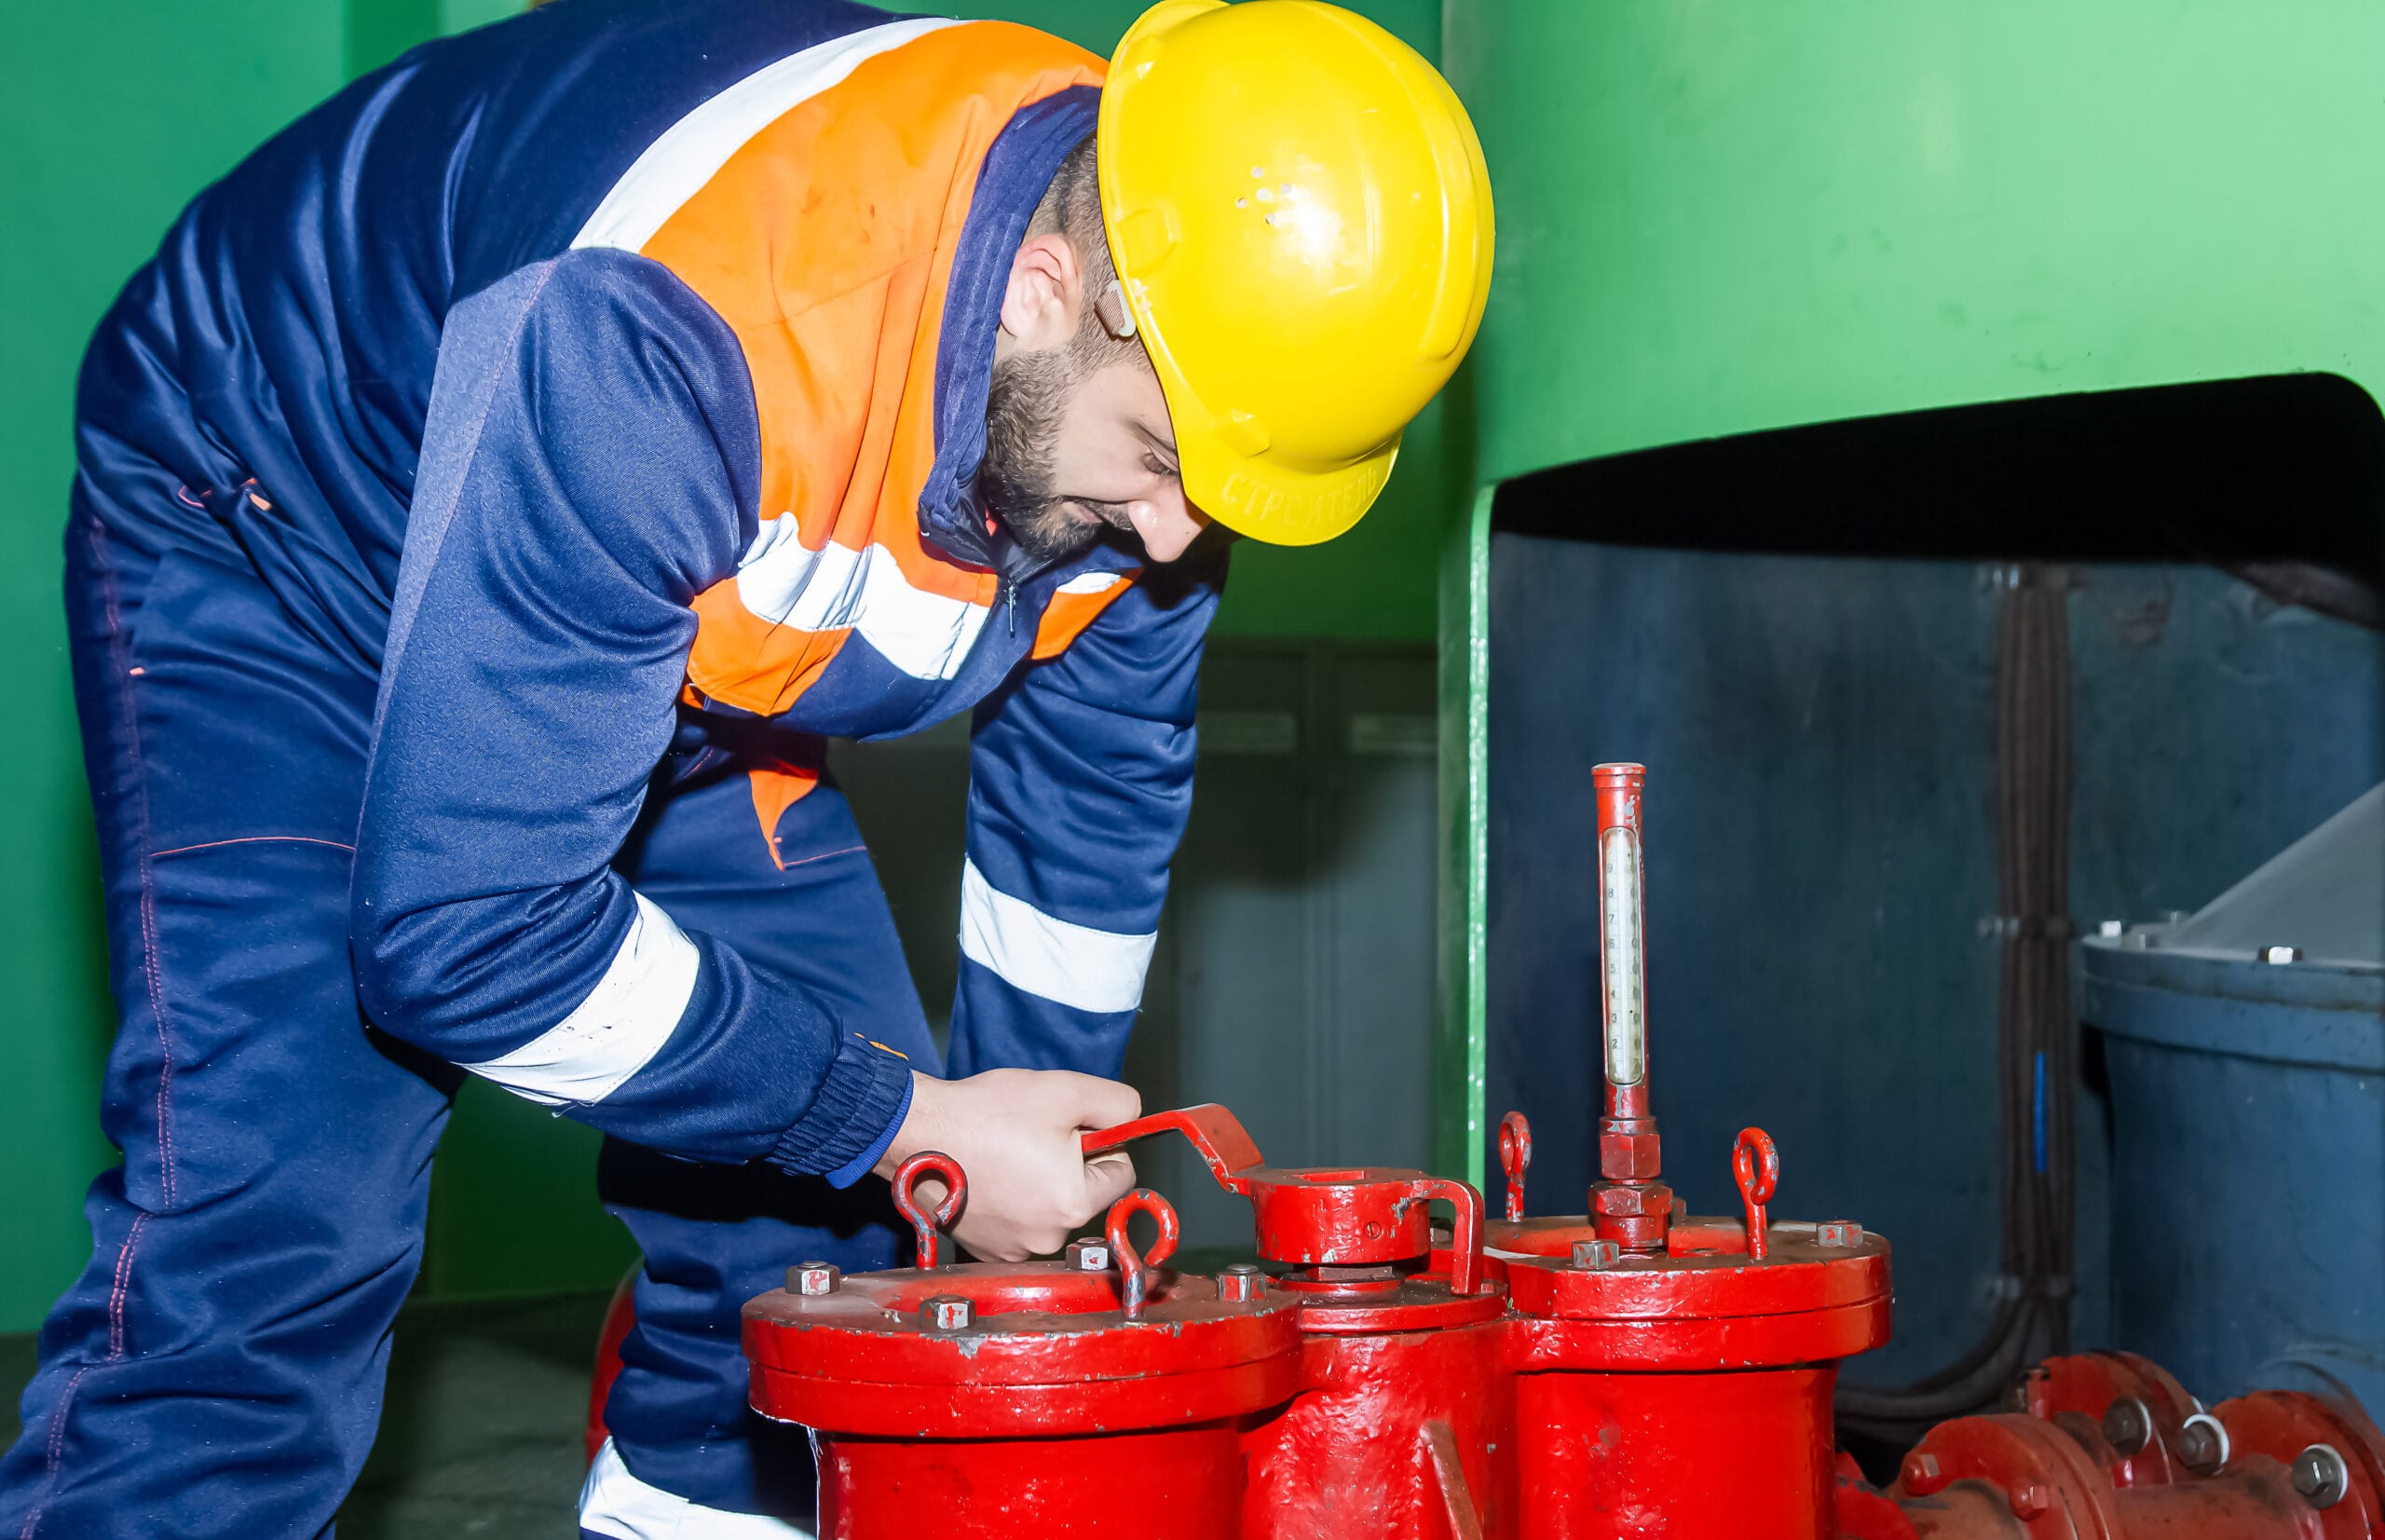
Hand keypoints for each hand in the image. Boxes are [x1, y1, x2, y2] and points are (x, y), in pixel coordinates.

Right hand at [875, 1069, 1141, 1260]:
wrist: (914, 1133)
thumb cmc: (987, 1113)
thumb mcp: (1065, 1090)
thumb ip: (1117, 1103)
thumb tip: (1133, 1119)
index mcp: (1074, 1204)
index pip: (1121, 1174)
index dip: (1102, 1144)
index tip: (1070, 1128)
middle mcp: (1047, 1239)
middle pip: (1082, 1194)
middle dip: (1067, 1165)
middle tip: (1029, 1136)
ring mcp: (1012, 1250)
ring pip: (1049, 1209)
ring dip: (1036, 1183)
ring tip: (1002, 1154)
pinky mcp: (983, 1251)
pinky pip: (1016, 1223)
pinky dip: (1009, 1202)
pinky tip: (987, 1176)